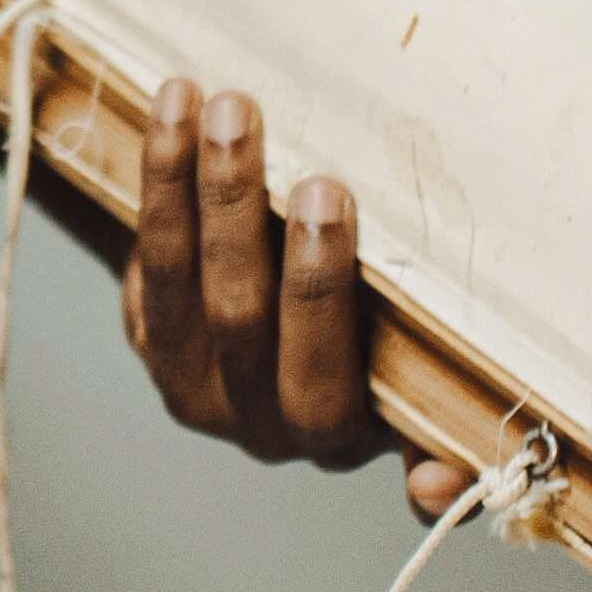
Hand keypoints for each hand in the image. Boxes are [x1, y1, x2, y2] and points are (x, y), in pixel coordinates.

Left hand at [124, 81, 471, 519]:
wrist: (296, 338)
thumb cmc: (386, 349)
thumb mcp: (420, 390)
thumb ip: (438, 425)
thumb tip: (445, 486)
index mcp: (333, 434)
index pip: (326, 385)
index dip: (323, 297)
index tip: (333, 201)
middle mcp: (253, 420)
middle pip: (242, 317)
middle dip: (254, 220)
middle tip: (277, 144)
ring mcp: (189, 381)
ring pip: (182, 276)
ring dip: (196, 186)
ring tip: (215, 104)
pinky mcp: (148, 338)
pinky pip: (146, 253)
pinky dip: (159, 181)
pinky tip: (173, 115)